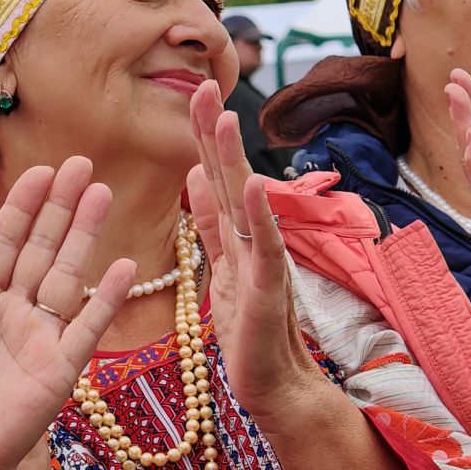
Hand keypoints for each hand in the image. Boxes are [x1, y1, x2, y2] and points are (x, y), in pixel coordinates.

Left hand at [0, 157, 133, 469]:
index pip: (3, 243)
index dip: (22, 207)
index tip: (40, 169)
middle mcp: (13, 314)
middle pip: (41, 250)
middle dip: (61, 207)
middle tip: (83, 163)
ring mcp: (39, 340)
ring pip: (66, 277)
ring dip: (86, 237)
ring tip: (104, 195)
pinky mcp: (58, 372)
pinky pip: (85, 329)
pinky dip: (106, 301)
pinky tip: (126, 269)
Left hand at [185, 80, 315, 418]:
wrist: (276, 385)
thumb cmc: (250, 332)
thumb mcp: (221, 268)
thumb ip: (211, 224)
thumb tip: (194, 175)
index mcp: (236, 234)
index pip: (216, 176)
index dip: (205, 136)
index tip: (197, 91)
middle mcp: (253, 240)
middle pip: (230, 177)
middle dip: (217, 132)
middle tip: (207, 84)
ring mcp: (264, 263)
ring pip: (247, 203)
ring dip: (236, 161)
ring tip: (227, 119)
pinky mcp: (269, 291)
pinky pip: (265, 247)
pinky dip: (261, 215)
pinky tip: (255, 184)